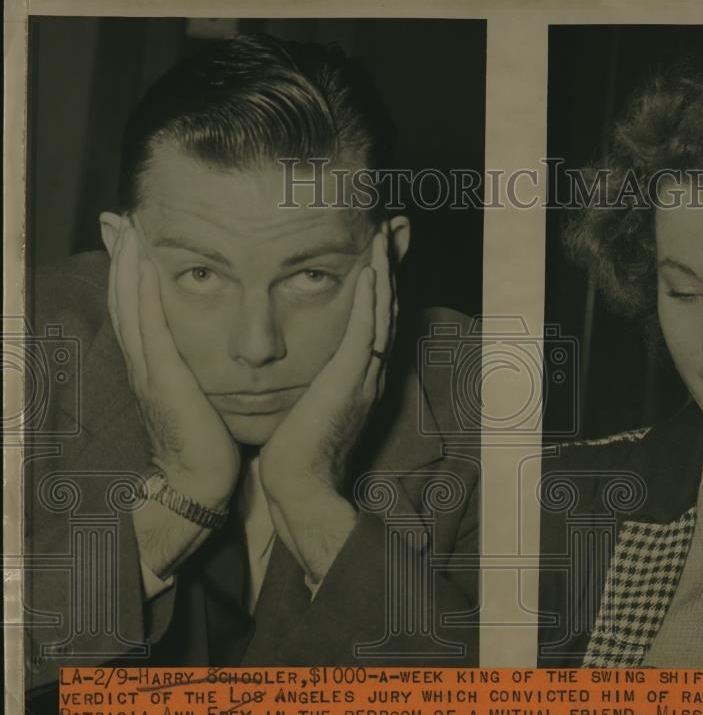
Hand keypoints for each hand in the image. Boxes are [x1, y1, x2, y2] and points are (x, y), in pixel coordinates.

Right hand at [107, 214, 241, 574]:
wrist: (196, 483)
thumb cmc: (206, 443)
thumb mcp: (199, 396)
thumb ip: (197, 371)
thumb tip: (211, 352)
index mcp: (153, 364)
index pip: (138, 308)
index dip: (131, 272)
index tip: (131, 236)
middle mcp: (143, 361)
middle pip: (125, 298)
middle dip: (120, 257)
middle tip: (117, 217)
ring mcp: (148, 368)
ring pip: (131, 305)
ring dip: (126, 263)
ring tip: (125, 226)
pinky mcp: (163, 376)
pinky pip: (148, 324)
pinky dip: (141, 291)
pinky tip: (142, 263)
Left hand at [258, 223, 396, 580]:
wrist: (299, 486)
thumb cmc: (294, 449)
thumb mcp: (307, 403)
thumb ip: (313, 377)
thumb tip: (297, 359)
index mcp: (360, 373)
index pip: (373, 317)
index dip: (378, 280)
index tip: (376, 247)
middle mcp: (370, 371)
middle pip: (386, 307)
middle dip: (390, 265)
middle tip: (395, 228)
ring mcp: (365, 376)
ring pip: (380, 313)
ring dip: (384, 272)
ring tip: (384, 236)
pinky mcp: (350, 382)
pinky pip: (364, 332)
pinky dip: (370, 301)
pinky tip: (370, 272)